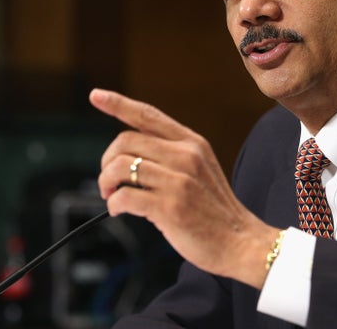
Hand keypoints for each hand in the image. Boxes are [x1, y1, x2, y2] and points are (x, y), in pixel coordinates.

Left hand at [90, 88, 279, 287]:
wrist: (240, 241)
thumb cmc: (214, 209)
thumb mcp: (200, 169)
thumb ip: (171, 154)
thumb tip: (129, 151)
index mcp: (192, 143)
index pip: (148, 115)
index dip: (119, 103)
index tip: (96, 95)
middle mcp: (186, 156)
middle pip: (125, 140)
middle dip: (107, 161)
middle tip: (109, 182)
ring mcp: (179, 181)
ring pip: (120, 166)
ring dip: (106, 183)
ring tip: (112, 196)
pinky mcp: (171, 207)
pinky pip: (124, 196)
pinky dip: (114, 204)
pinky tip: (120, 211)